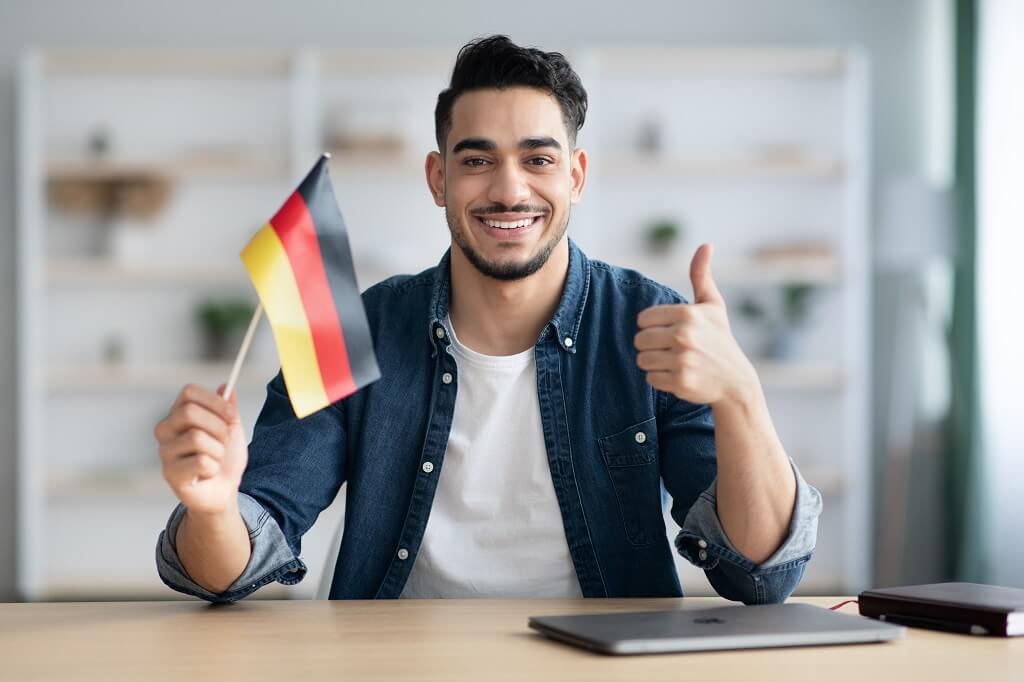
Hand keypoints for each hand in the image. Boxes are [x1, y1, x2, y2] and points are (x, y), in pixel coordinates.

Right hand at [154, 383, 247, 515]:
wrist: (223, 491)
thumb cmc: (224, 458)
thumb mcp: (232, 429)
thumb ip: (228, 408)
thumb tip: (227, 386)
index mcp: (179, 414)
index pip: (188, 392)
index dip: (214, 401)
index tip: (231, 415)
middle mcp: (166, 430)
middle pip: (189, 412)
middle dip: (217, 427)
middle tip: (224, 440)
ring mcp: (165, 452)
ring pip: (197, 438)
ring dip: (218, 450)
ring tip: (215, 459)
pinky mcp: (170, 474)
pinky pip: (200, 461)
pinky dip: (214, 467)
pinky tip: (208, 473)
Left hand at [635, 243, 757, 405]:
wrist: (736, 381)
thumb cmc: (720, 339)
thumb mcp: (713, 306)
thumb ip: (701, 275)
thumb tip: (706, 244)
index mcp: (687, 314)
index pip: (643, 320)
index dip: (653, 327)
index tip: (670, 331)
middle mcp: (684, 335)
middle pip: (639, 340)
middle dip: (652, 346)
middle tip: (672, 349)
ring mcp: (682, 360)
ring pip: (642, 360)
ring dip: (654, 363)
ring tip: (675, 362)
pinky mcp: (681, 382)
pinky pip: (651, 379)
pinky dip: (661, 380)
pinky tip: (679, 376)